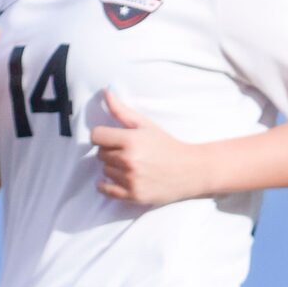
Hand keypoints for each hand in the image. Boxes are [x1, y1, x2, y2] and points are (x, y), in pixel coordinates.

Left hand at [90, 89, 202, 205]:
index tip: (113, 139)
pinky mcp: (134, 195)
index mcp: (131, 140)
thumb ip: (122, 110)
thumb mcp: (146, 125)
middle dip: (111, 152)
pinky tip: (113, 180)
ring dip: (113, 168)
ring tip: (131, 166)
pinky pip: (106, 190)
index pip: (96, 136)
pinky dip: (105, 185)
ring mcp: (131, 179)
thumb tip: (105, 91)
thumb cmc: (167, 145)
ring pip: (105, 171)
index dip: (103, 136)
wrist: (191, 170)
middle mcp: (129, 160)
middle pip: (100, 154)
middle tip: (128, 153)